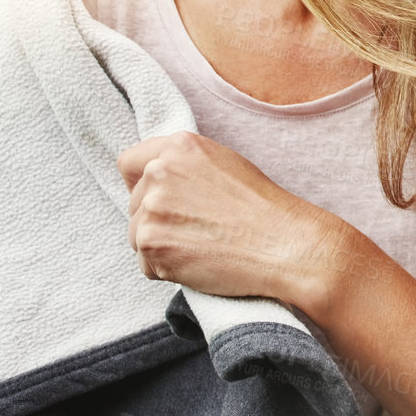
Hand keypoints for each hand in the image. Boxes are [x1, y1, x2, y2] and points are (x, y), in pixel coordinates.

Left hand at [118, 132, 350, 305]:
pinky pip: (145, 264)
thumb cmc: (264, 209)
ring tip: (203, 246)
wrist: (285, 245)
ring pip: (136, 235)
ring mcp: (152, 207)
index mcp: (180, 146)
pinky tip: (200, 261)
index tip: (159, 199)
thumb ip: (185, 166)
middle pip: (133, 204)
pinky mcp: (151, 242)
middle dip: (157, 220)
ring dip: (162, 246)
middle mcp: (160, 171)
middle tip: (199, 229)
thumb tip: (153, 182)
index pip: (130, 162)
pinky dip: (167, 269)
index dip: (141, 183)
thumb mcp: (226, 165)